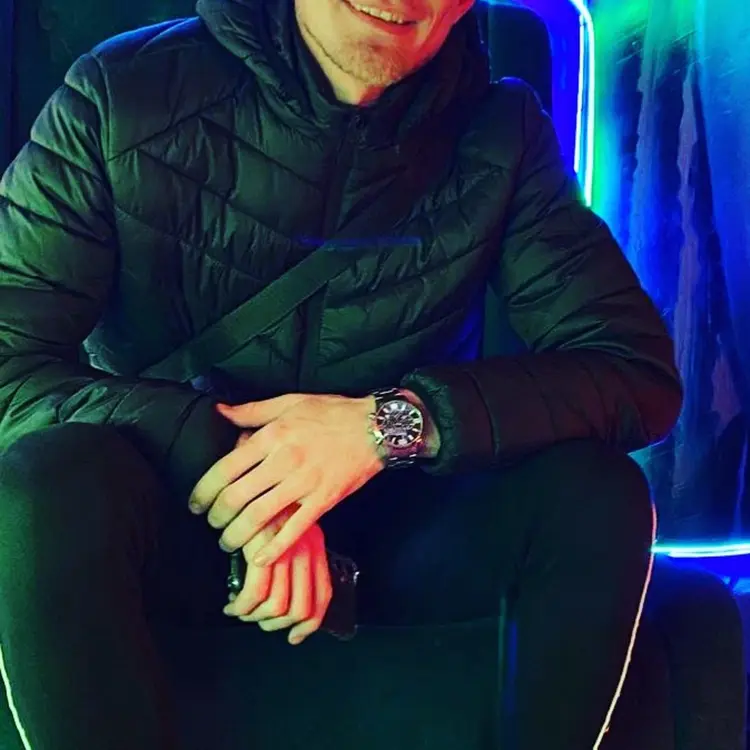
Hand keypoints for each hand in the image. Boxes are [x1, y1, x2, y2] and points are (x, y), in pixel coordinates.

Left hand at [189, 393, 383, 568]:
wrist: (375, 427)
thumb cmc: (331, 412)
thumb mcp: (289, 401)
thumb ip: (251, 411)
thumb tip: (219, 411)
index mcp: (272, 436)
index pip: (225, 469)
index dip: (203, 491)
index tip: (196, 504)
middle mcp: (283, 460)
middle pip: (236, 497)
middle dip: (216, 518)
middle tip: (211, 525)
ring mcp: (304, 483)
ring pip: (259, 516)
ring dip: (237, 536)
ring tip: (228, 543)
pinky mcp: (324, 500)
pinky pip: (295, 529)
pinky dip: (274, 548)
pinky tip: (258, 559)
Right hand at [224, 506, 331, 644]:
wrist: (257, 473)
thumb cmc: (270, 497)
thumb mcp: (288, 520)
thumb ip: (290, 548)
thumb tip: (281, 593)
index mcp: (315, 545)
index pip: (322, 595)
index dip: (309, 624)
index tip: (293, 636)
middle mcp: (306, 550)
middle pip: (301, 609)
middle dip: (275, 625)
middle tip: (256, 620)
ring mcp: (285, 550)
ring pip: (278, 606)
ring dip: (255, 618)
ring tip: (239, 610)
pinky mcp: (262, 548)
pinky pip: (255, 593)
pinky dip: (242, 606)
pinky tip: (232, 603)